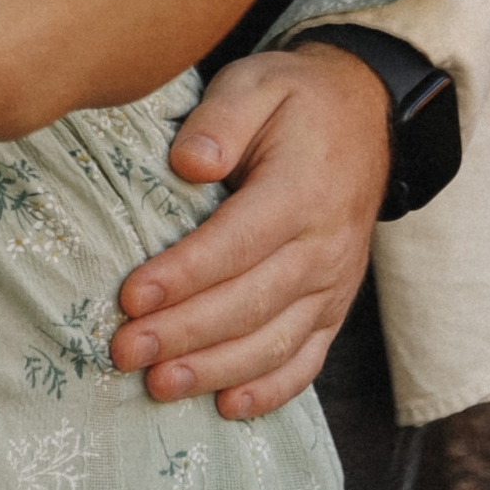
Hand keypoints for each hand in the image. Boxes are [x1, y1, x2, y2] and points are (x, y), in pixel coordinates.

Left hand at [107, 42, 389, 420]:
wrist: (365, 116)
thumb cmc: (294, 99)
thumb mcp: (256, 82)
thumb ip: (220, 119)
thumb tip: (188, 164)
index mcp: (301, 190)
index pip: (236, 244)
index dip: (183, 276)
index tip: (130, 297)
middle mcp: (324, 246)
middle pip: (250, 303)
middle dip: (184, 334)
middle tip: (124, 351)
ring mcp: (335, 283)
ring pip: (276, 342)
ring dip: (216, 370)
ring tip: (159, 385)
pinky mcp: (335, 305)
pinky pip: (308, 359)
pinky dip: (271, 390)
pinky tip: (227, 406)